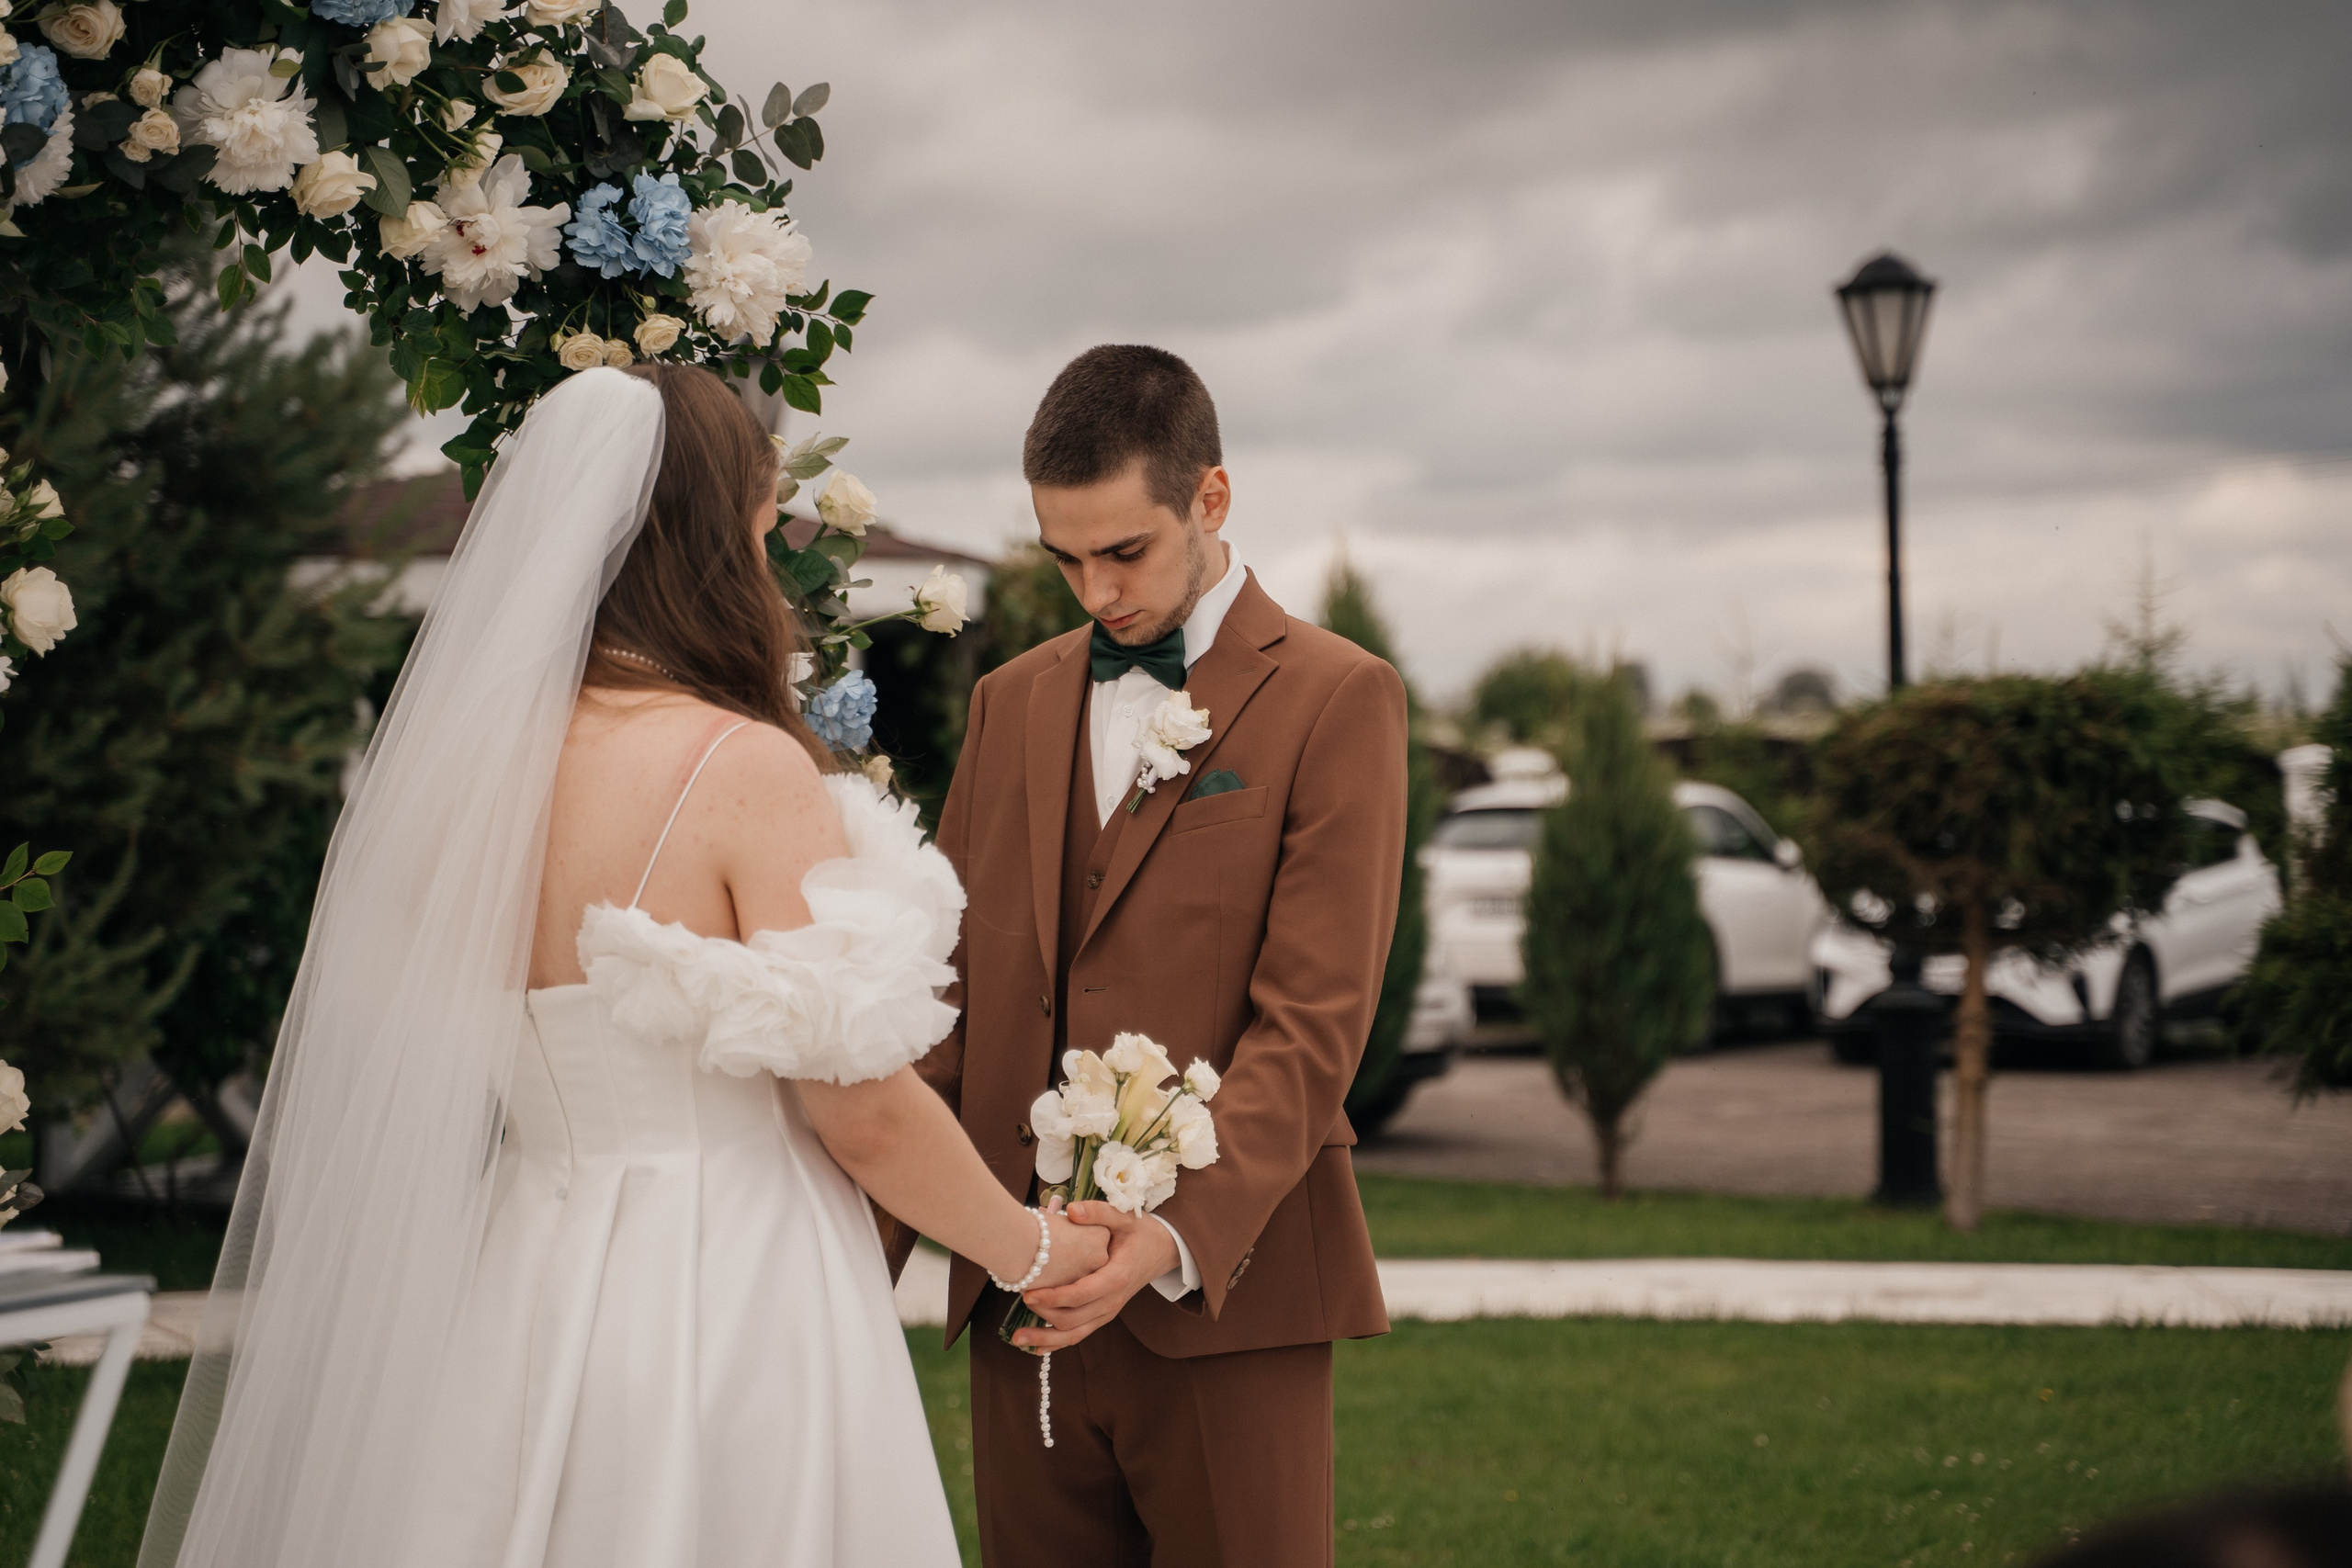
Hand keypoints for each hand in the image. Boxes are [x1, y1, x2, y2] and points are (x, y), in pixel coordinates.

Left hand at [1011, 1201, 1177, 1351]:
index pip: (1081, 1294)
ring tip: (1017, 1338)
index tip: (1028, 1293)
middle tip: (1018, 1303)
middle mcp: (1112, 1301)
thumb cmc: (1142, 1232)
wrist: (1164, 1251)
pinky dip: (1057, 1343)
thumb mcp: (1125, 1216)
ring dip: (1045, 1338)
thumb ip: (1099, 1212)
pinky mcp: (1103, 1315)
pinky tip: (1036, 1347)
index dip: (1054, 1297)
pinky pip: (1080, 1334)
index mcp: (1116, 1277)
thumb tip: (1071, 1209)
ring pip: (1075, 1334)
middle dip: (1042, 1316)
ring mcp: (1108, 1311)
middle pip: (1073, 1320)